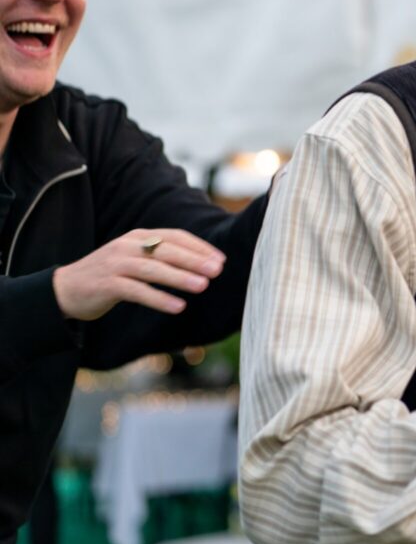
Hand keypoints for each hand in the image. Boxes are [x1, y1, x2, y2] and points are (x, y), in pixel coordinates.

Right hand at [52, 229, 225, 320]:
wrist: (65, 289)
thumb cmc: (111, 275)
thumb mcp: (136, 258)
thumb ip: (161, 256)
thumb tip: (201, 265)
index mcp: (139, 236)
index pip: (175, 236)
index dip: (199, 247)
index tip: (220, 260)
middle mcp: (128, 245)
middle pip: (167, 250)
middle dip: (194, 260)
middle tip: (217, 271)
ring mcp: (116, 264)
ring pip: (153, 269)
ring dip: (180, 277)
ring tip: (203, 286)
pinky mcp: (107, 284)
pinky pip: (137, 291)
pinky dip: (159, 298)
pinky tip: (178, 307)